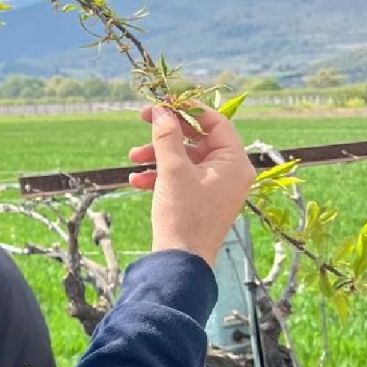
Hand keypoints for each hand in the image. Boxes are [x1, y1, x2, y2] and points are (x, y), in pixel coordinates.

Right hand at [128, 104, 254, 266]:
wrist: (179, 262)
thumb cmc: (183, 215)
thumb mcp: (172, 170)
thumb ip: (167, 136)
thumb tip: (162, 110)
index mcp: (234, 163)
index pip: (215, 122)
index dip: (187, 109)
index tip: (162, 104)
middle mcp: (230, 173)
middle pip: (198, 139)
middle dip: (166, 134)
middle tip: (143, 121)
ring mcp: (215, 188)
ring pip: (185, 159)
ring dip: (157, 155)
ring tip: (132, 158)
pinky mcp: (200, 201)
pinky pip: (181, 179)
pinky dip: (160, 176)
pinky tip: (136, 180)